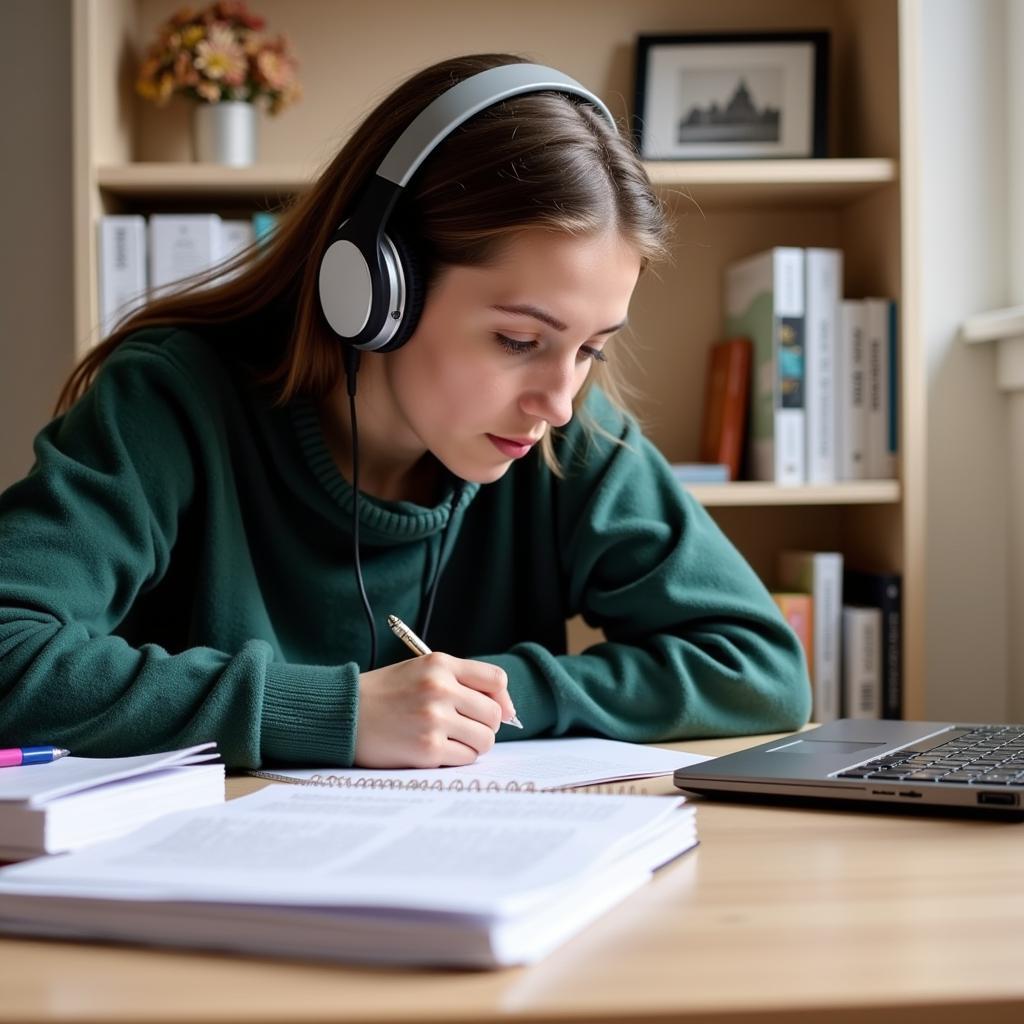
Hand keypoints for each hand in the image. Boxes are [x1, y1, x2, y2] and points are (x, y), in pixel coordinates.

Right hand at [354, 653, 515, 768]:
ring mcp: (434, 719)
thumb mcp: (421, 670)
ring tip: (450, 739)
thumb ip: (461, 682)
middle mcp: (440, 688)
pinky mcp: (428, 749)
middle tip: (465, 728)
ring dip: (473, 744)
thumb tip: (508, 711)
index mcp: (440, 664)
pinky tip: (436, 749)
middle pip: (494, 714)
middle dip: (485, 725)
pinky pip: (466, 758)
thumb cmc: (385, 694)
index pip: (496, 679)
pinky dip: (457, 757)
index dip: (502, 698)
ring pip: (485, 739)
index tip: (500, 711)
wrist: (344, 714)